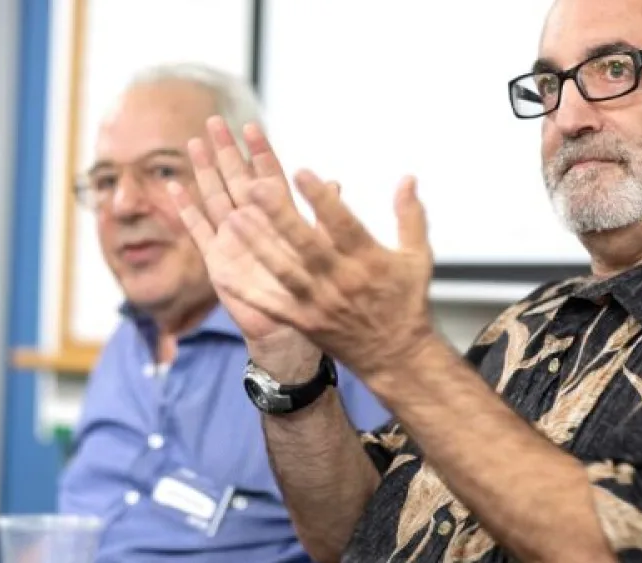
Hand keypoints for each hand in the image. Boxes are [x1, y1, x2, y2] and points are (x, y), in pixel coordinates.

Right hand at [167, 117, 321, 377]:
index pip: (268, 175)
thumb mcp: (320, 250)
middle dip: (226, 151)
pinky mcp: (217, 260)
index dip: (260, 151)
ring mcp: (233, 239)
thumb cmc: (311, 289)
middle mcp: (254, 223)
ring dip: (204, 172)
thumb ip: (323, 217)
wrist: (291, 328)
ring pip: (215, 197)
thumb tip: (336, 182)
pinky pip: (198, 230)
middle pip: (236, 179)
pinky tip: (175, 188)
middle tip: (214, 120)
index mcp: (280, 218)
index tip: (251, 125)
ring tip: (193, 144)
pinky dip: (186, 210)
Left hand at [211, 168, 438, 379]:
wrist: (395, 356)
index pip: (343, 224)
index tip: (301, 172)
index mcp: (369, 261)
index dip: (322, 199)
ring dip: (257, 245)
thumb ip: (410, 215)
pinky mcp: (304, 321)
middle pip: (306, 244)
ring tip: (233, 218)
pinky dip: (247, 291)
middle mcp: (342, 280)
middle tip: (253, 186)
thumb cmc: (405, 300)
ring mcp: (320, 303)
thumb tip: (407, 178)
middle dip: (280, 215)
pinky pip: (272, 305)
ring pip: (284, 270)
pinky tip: (223, 273)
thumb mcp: (418, 256)